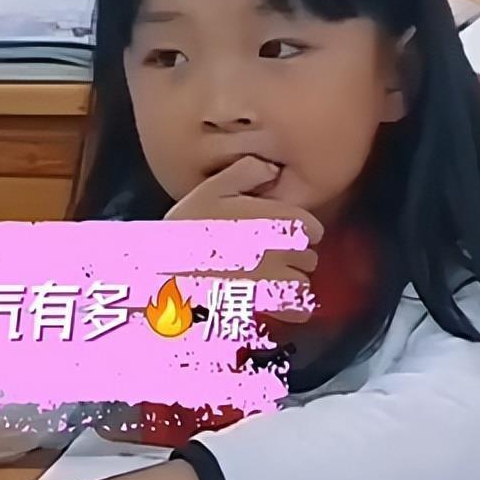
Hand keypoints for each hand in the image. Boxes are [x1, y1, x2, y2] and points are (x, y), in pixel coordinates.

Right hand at [165, 156, 322, 323]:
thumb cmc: (189, 227)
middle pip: (308, 257)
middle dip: (293, 257)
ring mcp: (277, 280)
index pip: (312, 229)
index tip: (277, 232)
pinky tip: (273, 300)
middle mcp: (284, 250)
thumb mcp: (213, 188)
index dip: (296, 231)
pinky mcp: (267, 306)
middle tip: (266, 256)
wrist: (167, 271)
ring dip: (290, 283)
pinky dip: (291, 307)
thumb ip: (248, 171)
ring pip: (302, 284)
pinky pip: (297, 310)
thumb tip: (273, 169)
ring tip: (266, 279)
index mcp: (278, 219)